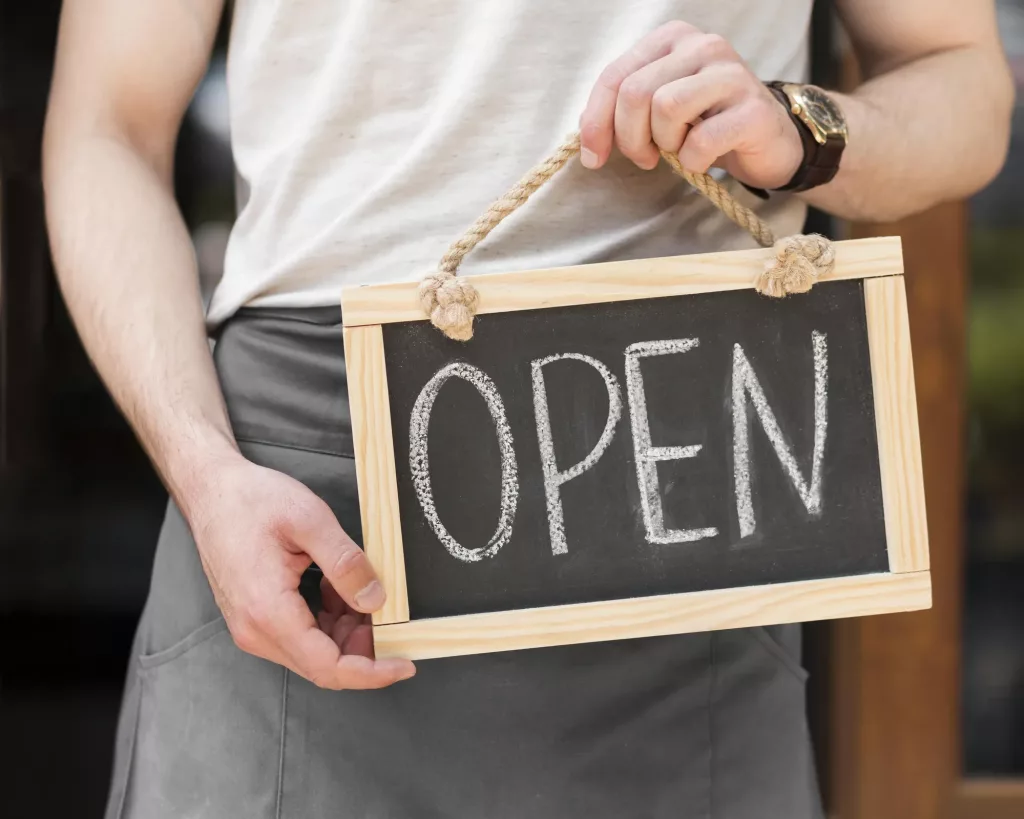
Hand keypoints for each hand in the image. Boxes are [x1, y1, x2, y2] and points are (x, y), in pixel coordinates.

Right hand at [183, 451, 415, 688]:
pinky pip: (301, 635)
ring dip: (347, 630)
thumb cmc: (250, 500)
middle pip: (324, 663)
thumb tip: (376, 599)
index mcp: (268, 612)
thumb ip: (346, 563)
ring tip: (362, 589)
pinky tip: (337, 588)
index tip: (405, 663)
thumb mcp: (309, 520)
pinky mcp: (256, 618)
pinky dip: (329, 619)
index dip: (372, 671)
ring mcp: (253, 627)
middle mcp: (256, 630)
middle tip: (390, 612)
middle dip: (364, 645)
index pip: (328, 666)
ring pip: (315, 651)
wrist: (211, 491)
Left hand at [579, 21, 802, 189]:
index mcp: (672, 38)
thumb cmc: (706, 123)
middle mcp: (703, 45)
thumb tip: (588, 133)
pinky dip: (693, 161)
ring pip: (666, 109)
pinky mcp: (753, 109)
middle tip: (645, 157)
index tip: (593, 157)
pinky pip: (701, 141)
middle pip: (636, 93)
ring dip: (665, 144)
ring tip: (680, 148)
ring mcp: (731, 73)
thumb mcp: (657, 109)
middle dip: (629, 138)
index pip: (615, 76)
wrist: (768, 140)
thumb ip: (622, 109)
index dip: (596, 122)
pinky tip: (703, 159)